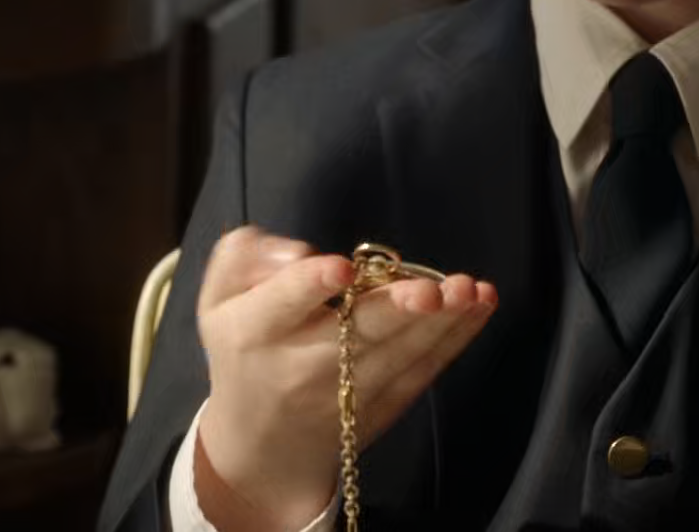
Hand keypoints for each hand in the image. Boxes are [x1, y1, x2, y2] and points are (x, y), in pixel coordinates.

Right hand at [192, 227, 497, 531]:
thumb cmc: (245, 347)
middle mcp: (301, 364)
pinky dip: (456, 337)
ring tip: (470, 290)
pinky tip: (479, 305)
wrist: (261, 445)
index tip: (340, 270)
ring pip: (400, 353)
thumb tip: (301, 252)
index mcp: (254, 330)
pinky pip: (425, 368)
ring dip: (442, 321)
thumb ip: (246, 257)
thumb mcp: (219, 297)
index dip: (310, 286)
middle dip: (394, 311)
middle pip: (354, 334)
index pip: (282, 305)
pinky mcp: (386, 404)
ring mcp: (349, 391)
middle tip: (428, 291)